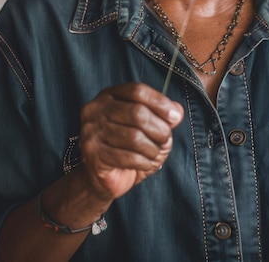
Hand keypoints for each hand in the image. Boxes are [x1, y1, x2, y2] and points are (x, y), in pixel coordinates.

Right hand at [79, 83, 183, 201]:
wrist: (101, 178)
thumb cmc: (126, 148)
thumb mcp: (148, 127)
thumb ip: (162, 116)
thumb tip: (177, 110)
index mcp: (109, 95)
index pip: (137, 91)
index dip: (159, 102)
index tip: (175, 116)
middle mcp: (96, 109)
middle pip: (137, 112)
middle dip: (159, 128)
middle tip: (166, 139)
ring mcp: (91, 131)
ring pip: (134, 137)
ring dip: (153, 148)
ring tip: (155, 153)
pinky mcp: (92, 153)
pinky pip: (128, 157)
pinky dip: (144, 162)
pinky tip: (146, 163)